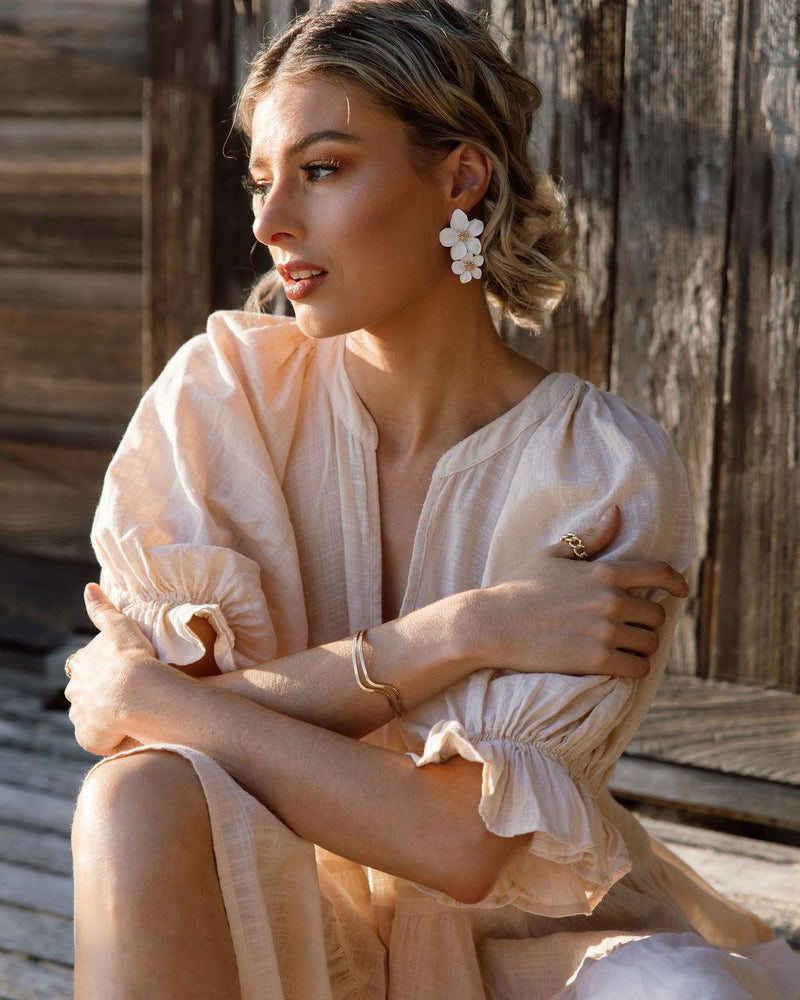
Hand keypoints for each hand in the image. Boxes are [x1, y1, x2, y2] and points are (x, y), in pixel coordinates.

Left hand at [64, 583, 160, 755]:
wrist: (136, 690)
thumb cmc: (131, 655)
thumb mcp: (119, 626)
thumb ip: (103, 609)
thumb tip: (89, 587)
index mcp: (81, 663)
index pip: (82, 664)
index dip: (97, 667)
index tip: (113, 669)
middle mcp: (75, 689)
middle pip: (82, 691)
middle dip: (96, 692)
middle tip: (121, 693)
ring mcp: (81, 714)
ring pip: (88, 715)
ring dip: (101, 715)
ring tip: (126, 715)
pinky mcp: (89, 737)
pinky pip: (96, 738)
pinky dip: (107, 737)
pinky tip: (124, 733)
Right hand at [481, 505, 688, 677]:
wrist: (491, 624)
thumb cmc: (518, 587)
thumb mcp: (553, 556)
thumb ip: (590, 539)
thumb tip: (616, 513)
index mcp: (604, 572)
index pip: (659, 573)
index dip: (676, 583)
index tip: (681, 592)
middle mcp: (611, 600)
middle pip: (657, 615)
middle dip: (647, 622)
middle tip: (629, 627)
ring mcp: (605, 632)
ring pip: (650, 644)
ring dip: (640, 647)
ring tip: (622, 647)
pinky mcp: (597, 660)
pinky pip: (637, 668)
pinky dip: (632, 668)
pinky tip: (618, 665)